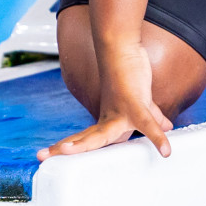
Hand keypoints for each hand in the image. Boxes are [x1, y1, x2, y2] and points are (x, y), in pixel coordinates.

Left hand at [37, 41, 171, 160]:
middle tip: (39, 157)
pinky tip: (165, 150)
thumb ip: (153, 118)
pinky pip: (147, 124)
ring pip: (102, 136)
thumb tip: (166, 127)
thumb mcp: (143, 103)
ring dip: (83, 145)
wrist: (123, 48)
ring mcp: (120, 113)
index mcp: (109, 122)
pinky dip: (156, 136)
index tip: (52, 156)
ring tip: (65, 152)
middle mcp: (110, 120)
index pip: (88, 139)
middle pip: (86, 141)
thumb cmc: (131, 75)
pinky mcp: (135, 105)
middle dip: (65, 149)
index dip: (73, 148)